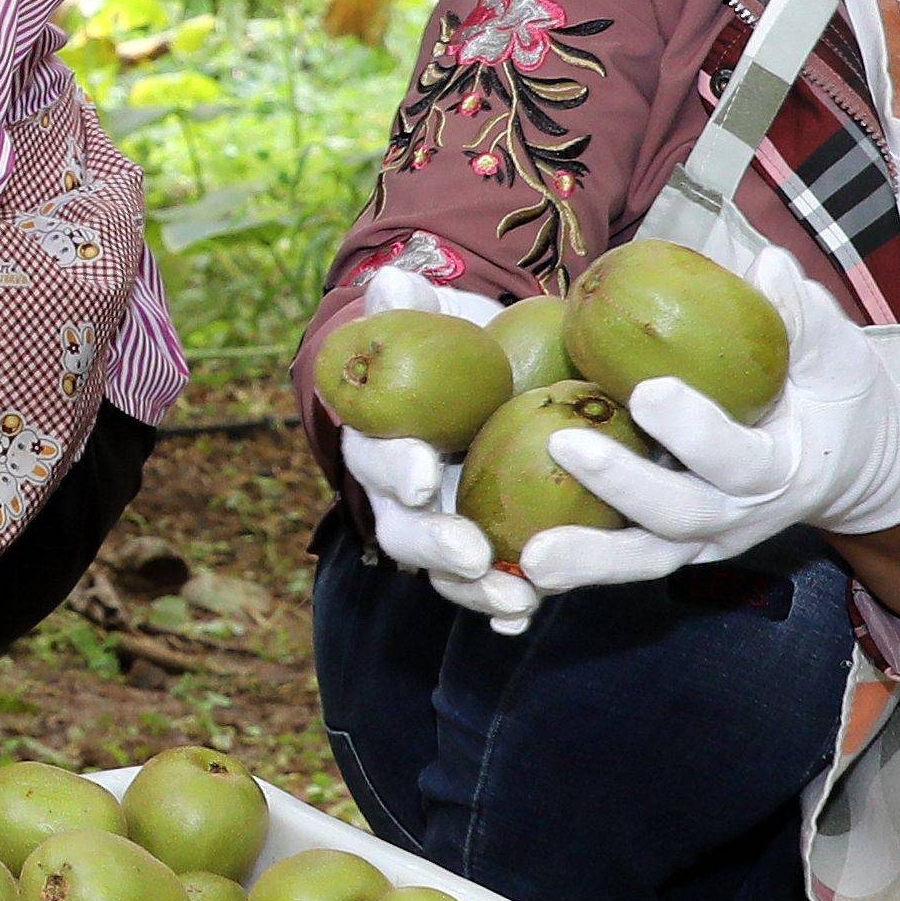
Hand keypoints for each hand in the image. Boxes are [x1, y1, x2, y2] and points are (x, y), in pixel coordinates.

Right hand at [323, 271, 536, 634]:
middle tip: (473, 555)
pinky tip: (524, 617)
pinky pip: (482, 586)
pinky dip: (497, 605)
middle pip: (400, 527)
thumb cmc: (461, 345)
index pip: (375, 453)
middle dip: (433, 544)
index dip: (394, 464)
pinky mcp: (480, 548)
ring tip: (516, 601)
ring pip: (440, 569)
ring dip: (471, 589)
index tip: (422, 473)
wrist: (495, 381)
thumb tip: (394, 284)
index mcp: (381, 435)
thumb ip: (412, 307)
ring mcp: (438, 525)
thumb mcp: (444, 319)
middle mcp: (398, 492)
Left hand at [526, 237, 899, 593]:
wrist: (848, 462)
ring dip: (587, 559)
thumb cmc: (833, 394)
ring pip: (644, 557)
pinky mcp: (671, 544)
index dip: (695, 431)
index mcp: (782, 470)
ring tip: (530, 559)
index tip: (648, 390)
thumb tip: (768, 265)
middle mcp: (740, 516)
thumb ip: (802, 317)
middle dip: (623, 484)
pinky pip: (623, 562)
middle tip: (564, 444)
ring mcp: (703, 538)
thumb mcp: (834, 354)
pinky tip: (520, 568)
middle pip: (680, 515)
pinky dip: (578, 570)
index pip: (738, 458)